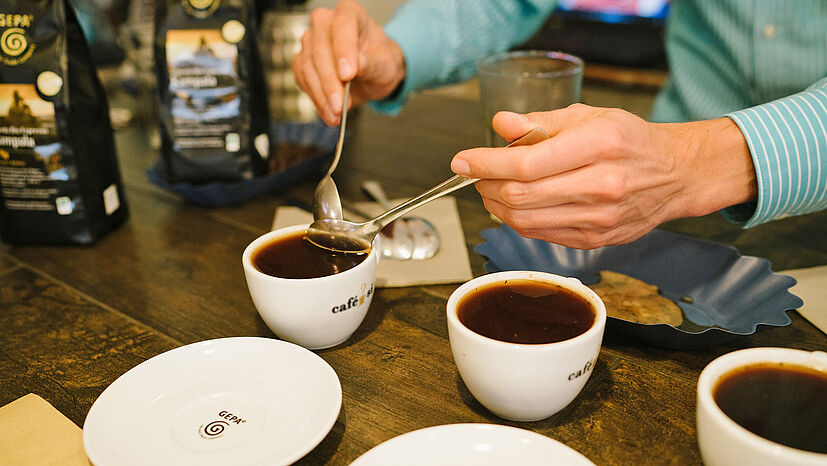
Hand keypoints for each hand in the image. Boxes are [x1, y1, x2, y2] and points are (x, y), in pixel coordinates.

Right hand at [291, 0, 405, 125]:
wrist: (373, 75)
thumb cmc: (380, 62)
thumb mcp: (384, 65)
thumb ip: (370, 64)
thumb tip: (355, 66)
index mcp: (350, 13)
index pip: (343, 25)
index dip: (343, 49)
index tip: (348, 75)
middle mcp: (326, 23)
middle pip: (321, 49)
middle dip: (330, 81)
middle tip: (340, 105)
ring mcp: (311, 41)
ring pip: (308, 67)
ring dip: (321, 95)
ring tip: (336, 114)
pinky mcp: (303, 61)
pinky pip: (302, 79)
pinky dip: (316, 99)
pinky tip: (328, 112)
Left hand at [450, 105, 756, 248]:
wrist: (676, 174)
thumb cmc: (630, 140)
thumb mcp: (588, 116)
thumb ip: (540, 122)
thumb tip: (500, 124)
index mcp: (598, 145)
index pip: (525, 164)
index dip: (485, 164)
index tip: (462, 161)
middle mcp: (601, 185)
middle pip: (520, 196)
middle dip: (486, 185)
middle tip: (476, 174)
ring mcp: (599, 218)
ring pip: (526, 221)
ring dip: (497, 205)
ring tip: (492, 188)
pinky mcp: (596, 240)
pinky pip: (542, 234)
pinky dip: (519, 220)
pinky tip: (516, 204)